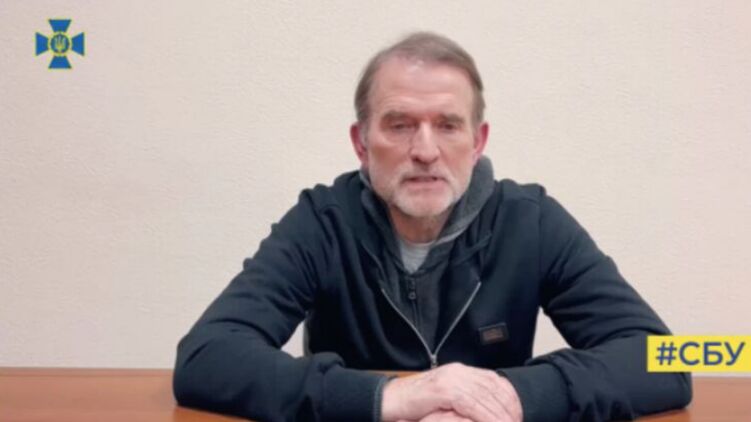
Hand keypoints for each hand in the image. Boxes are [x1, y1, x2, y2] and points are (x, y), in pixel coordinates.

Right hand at [381, 363, 522, 421]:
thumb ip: (462, 397)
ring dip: (501, 414)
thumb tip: (483, 407)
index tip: (518, 412)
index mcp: (459, 371)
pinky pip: (472, 405)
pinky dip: (486, 416)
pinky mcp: (443, 391)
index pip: (492, 380)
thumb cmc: (414, 403)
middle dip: (509, 406)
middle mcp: (457, 372)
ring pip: (485, 397)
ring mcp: (450, 380)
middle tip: (519, 420)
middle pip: (492, 387)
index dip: (508, 396)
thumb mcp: (443, 396)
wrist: (389, 400)